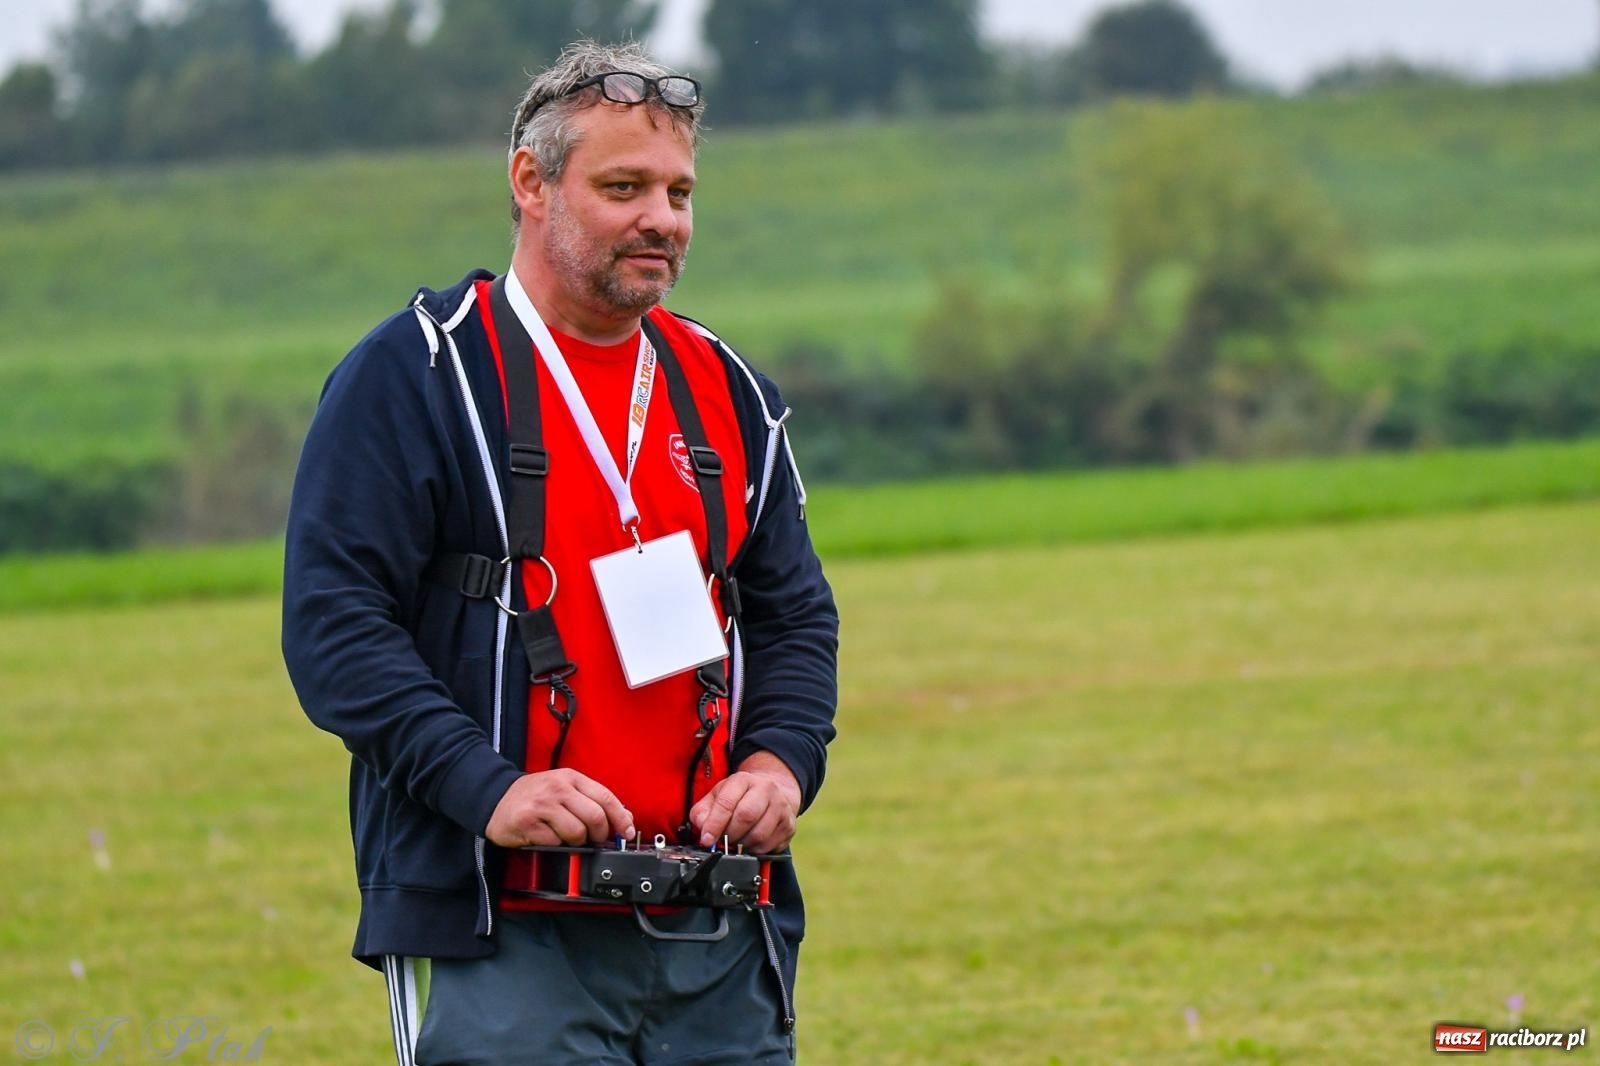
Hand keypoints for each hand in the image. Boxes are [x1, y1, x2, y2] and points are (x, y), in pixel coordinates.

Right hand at [485, 769, 634, 847]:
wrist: (496, 798)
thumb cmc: (535, 795)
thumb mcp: (566, 789)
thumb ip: (594, 801)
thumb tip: (625, 819)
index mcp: (571, 778)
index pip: (605, 797)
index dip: (621, 818)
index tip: (627, 832)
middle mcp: (557, 788)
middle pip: (595, 817)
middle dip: (600, 835)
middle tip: (594, 840)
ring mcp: (542, 805)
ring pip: (577, 833)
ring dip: (577, 843)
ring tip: (566, 837)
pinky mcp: (528, 823)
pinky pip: (555, 842)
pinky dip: (556, 845)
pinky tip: (548, 838)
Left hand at [689, 751, 801, 853]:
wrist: (774, 792)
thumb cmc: (741, 797)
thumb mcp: (718, 796)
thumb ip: (702, 811)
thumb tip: (702, 827)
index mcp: (743, 780)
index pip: (727, 803)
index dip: (714, 825)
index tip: (706, 839)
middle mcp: (766, 789)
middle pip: (746, 817)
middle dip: (729, 835)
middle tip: (723, 841)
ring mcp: (781, 807)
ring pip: (759, 835)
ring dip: (742, 845)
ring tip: (737, 841)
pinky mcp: (789, 825)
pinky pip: (769, 846)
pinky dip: (755, 851)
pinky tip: (750, 843)